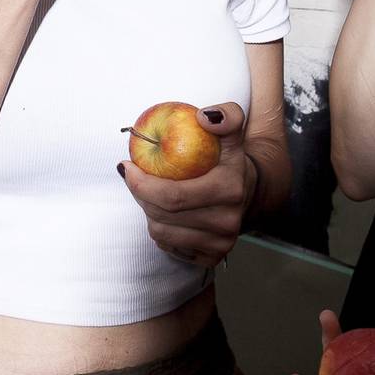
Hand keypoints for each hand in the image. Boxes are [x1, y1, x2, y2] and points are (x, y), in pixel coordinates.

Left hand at [119, 101, 254, 265]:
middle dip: (139, 194)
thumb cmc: (227, 158)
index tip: (127, 166)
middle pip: (162, 215)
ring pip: (160, 233)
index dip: (141, 184)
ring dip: (147, 212)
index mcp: (230, 190)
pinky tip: (165, 212)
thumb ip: (227, 116)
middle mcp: (228, 222)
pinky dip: (160, 229)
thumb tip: (205, 117)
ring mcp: (221, 244)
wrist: (248, 191)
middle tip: (132, 176)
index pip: (173, 196)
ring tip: (150, 193)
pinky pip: (167, 246)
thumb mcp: (231, 132)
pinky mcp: (211, 258)